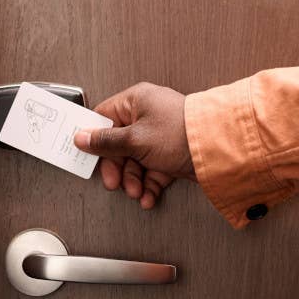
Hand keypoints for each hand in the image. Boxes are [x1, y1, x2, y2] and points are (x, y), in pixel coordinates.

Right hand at [73, 82, 194, 209]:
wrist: (217, 150)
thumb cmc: (180, 133)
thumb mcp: (134, 140)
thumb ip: (105, 142)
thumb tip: (82, 137)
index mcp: (136, 102)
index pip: (104, 118)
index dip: (94, 139)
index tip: (87, 155)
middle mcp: (147, 116)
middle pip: (119, 145)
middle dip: (118, 169)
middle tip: (115, 183)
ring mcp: (160, 136)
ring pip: (136, 161)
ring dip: (134, 181)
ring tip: (137, 192)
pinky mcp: (171, 154)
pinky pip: (153, 170)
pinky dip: (150, 185)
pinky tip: (148, 196)